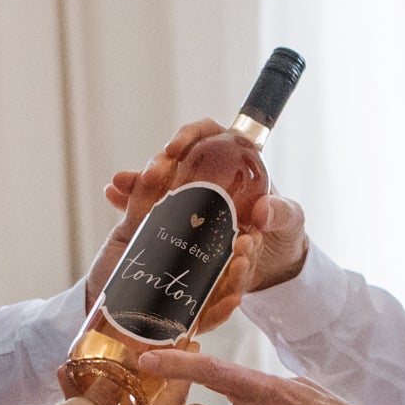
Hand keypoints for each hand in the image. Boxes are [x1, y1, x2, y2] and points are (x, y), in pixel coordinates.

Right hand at [89, 120, 310, 316]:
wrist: (276, 270)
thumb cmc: (285, 235)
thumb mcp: (290, 221)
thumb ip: (281, 213)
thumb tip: (262, 210)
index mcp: (235, 164)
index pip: (208, 134)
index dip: (190, 134)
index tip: (176, 148)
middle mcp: (209, 178)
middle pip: (177, 160)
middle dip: (154, 164)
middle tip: (143, 174)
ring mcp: (193, 202)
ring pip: (160, 184)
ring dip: (136, 183)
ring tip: (117, 187)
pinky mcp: (182, 226)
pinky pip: (154, 212)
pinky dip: (131, 204)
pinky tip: (113, 200)